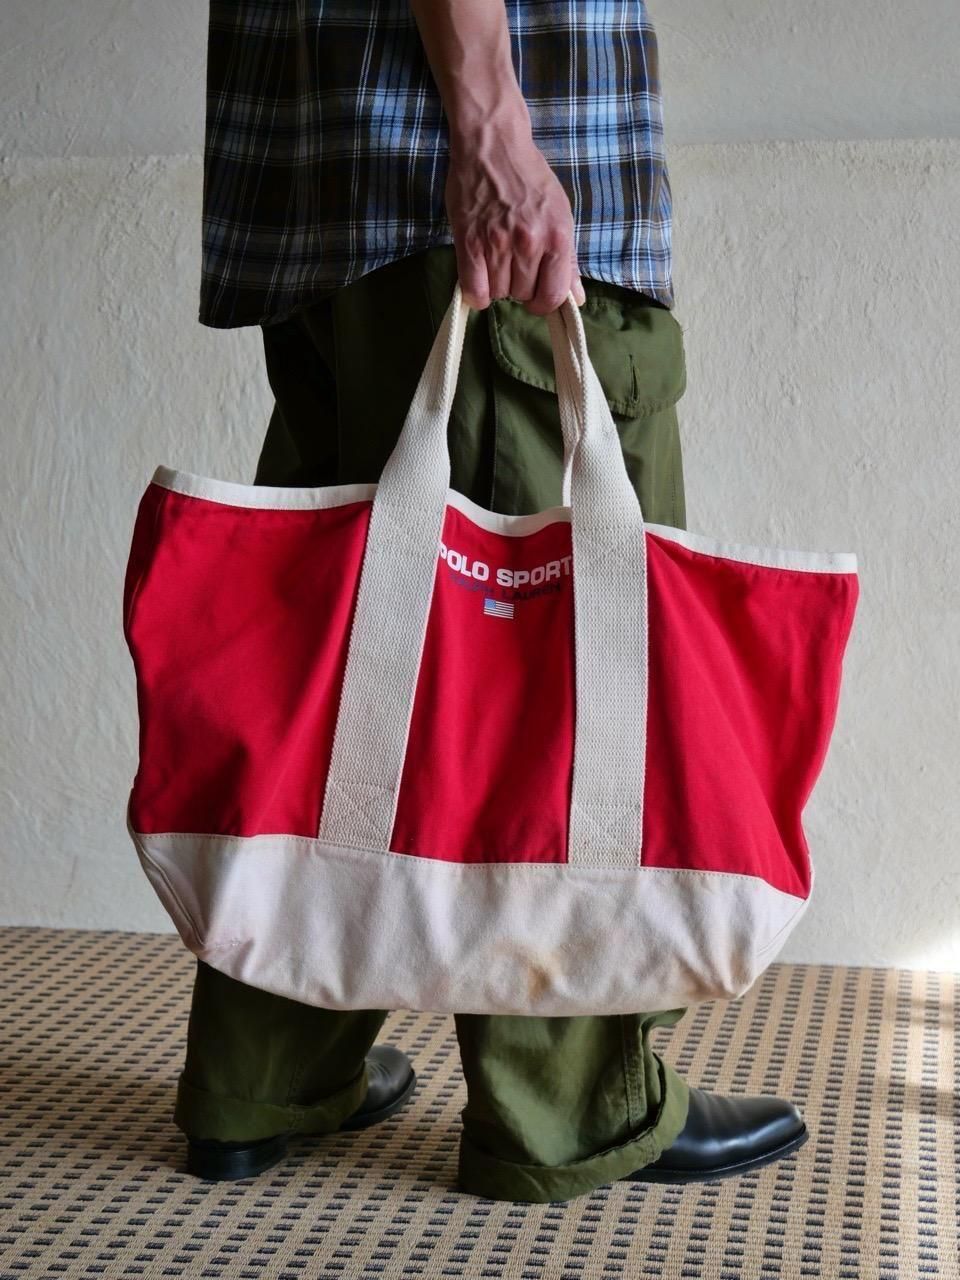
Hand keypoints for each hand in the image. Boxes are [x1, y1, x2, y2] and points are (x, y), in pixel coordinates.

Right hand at [444, 124, 585, 315]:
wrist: (493, 144)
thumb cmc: (528, 177)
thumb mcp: (560, 213)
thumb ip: (567, 259)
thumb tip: (576, 298)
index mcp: (556, 237)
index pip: (552, 296)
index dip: (544, 303)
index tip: (536, 295)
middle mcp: (529, 243)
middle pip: (523, 296)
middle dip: (519, 288)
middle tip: (513, 267)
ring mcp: (498, 243)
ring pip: (499, 294)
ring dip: (497, 285)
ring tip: (496, 263)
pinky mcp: (469, 241)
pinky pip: (473, 289)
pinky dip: (476, 293)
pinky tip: (479, 281)